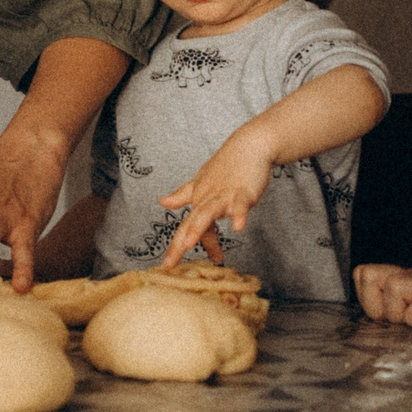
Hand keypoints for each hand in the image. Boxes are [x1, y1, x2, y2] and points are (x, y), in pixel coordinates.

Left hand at [155, 130, 274, 268]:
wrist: (248, 145)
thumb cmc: (227, 165)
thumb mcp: (201, 181)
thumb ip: (183, 194)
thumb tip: (163, 202)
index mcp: (199, 198)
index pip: (188, 225)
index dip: (181, 244)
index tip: (172, 265)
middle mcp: (208, 198)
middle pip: (192, 222)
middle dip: (180, 242)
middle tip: (170, 263)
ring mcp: (225, 195)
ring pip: (209, 212)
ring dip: (198, 228)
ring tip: (188, 244)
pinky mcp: (243, 192)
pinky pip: (240, 205)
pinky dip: (239, 215)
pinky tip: (238, 227)